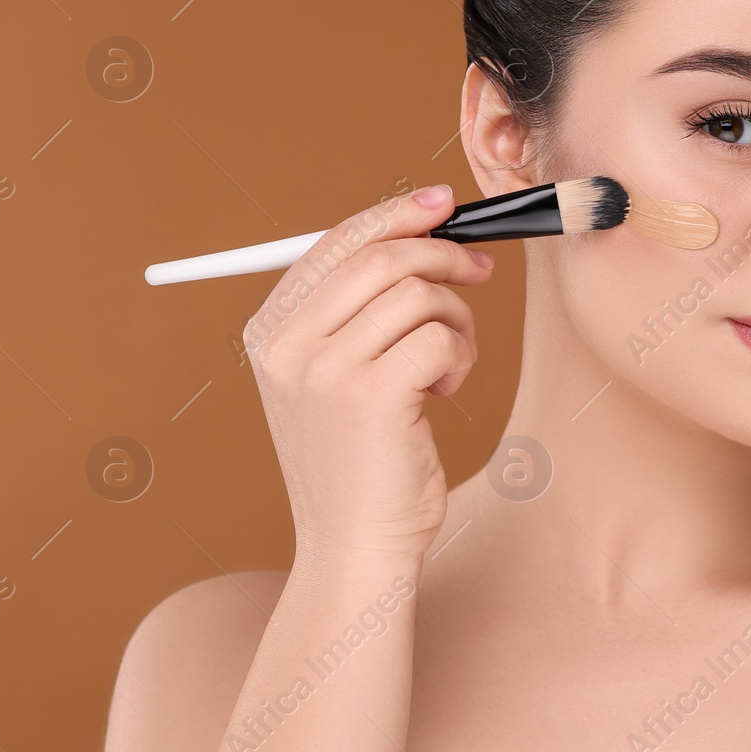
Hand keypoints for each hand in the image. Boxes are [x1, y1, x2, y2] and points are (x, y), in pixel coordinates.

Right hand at [241, 184, 492, 562]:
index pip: (335, 243)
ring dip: (457, 321)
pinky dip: (461, 357)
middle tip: (480, 271)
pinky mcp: (372, 395)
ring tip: (450, 365)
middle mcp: (287, 345)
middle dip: (442, 255)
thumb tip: (424, 230)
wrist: (355, 547)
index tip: (441, 204)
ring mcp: (325, 370)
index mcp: (270, 331)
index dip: (394, 216)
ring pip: (419, 295)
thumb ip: (359, 310)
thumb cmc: (363, 460)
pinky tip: (445, 393)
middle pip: (381, 257)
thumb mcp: (339, 377)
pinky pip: (440, 337)